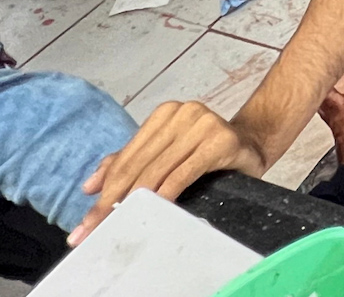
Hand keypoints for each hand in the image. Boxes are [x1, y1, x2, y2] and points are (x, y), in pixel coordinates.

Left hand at [71, 101, 266, 245]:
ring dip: (136, 199)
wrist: (254, 142)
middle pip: (139, 163)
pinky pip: (184, 172)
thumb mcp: (167, 153)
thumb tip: (91, 186)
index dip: (105, 189)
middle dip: (114, 200)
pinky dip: (167, 192)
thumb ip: (131, 163)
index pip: (128, 156)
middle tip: (96, 229)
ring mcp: (202, 124)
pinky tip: (156, 208)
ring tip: (121, 223)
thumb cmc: (209, 151)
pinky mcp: (220, 141)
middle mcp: (181, 113)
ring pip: (158, 168)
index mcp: (164, 114)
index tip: (89, 219)